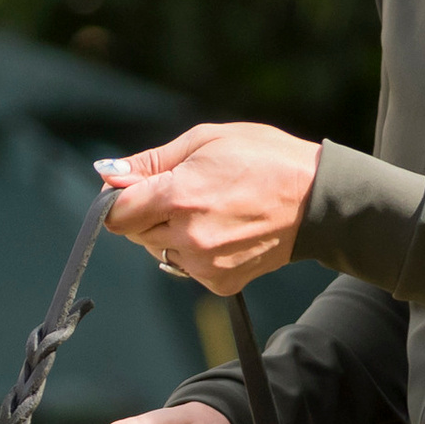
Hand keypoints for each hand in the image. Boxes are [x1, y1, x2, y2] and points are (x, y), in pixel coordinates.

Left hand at [98, 124, 321, 295]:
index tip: (136, 188)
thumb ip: (151, 162)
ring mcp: (204, 264)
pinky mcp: (220, 282)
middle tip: (187, 192)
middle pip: (135, 233)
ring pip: (159, 251)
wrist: (316, 200)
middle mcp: (187, 236)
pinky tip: (223, 231)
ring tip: (210, 210)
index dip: (119, 199)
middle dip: (149, 212)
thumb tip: (108, 175)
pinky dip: (195, 252)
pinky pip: (186, 267)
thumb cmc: (264, 159)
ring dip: (171, 233)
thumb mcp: (205, 140)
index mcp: (178, 196)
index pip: (115, 214)